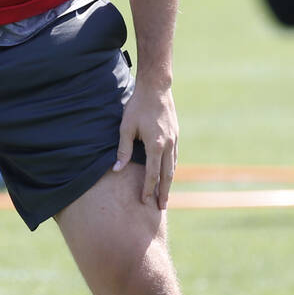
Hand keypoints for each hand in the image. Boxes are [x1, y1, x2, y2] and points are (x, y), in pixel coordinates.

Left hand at [114, 78, 177, 208]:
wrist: (156, 87)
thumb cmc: (138, 106)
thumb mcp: (126, 127)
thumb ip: (123, 150)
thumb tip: (117, 169)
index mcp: (156, 145)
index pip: (153, 174)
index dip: (148, 189)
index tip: (145, 201)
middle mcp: (168, 145)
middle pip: (167, 175)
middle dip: (164, 192)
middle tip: (162, 207)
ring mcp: (174, 140)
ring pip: (173, 166)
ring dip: (169, 182)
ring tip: (165, 195)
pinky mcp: (176, 134)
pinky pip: (174, 157)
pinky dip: (171, 169)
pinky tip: (168, 174)